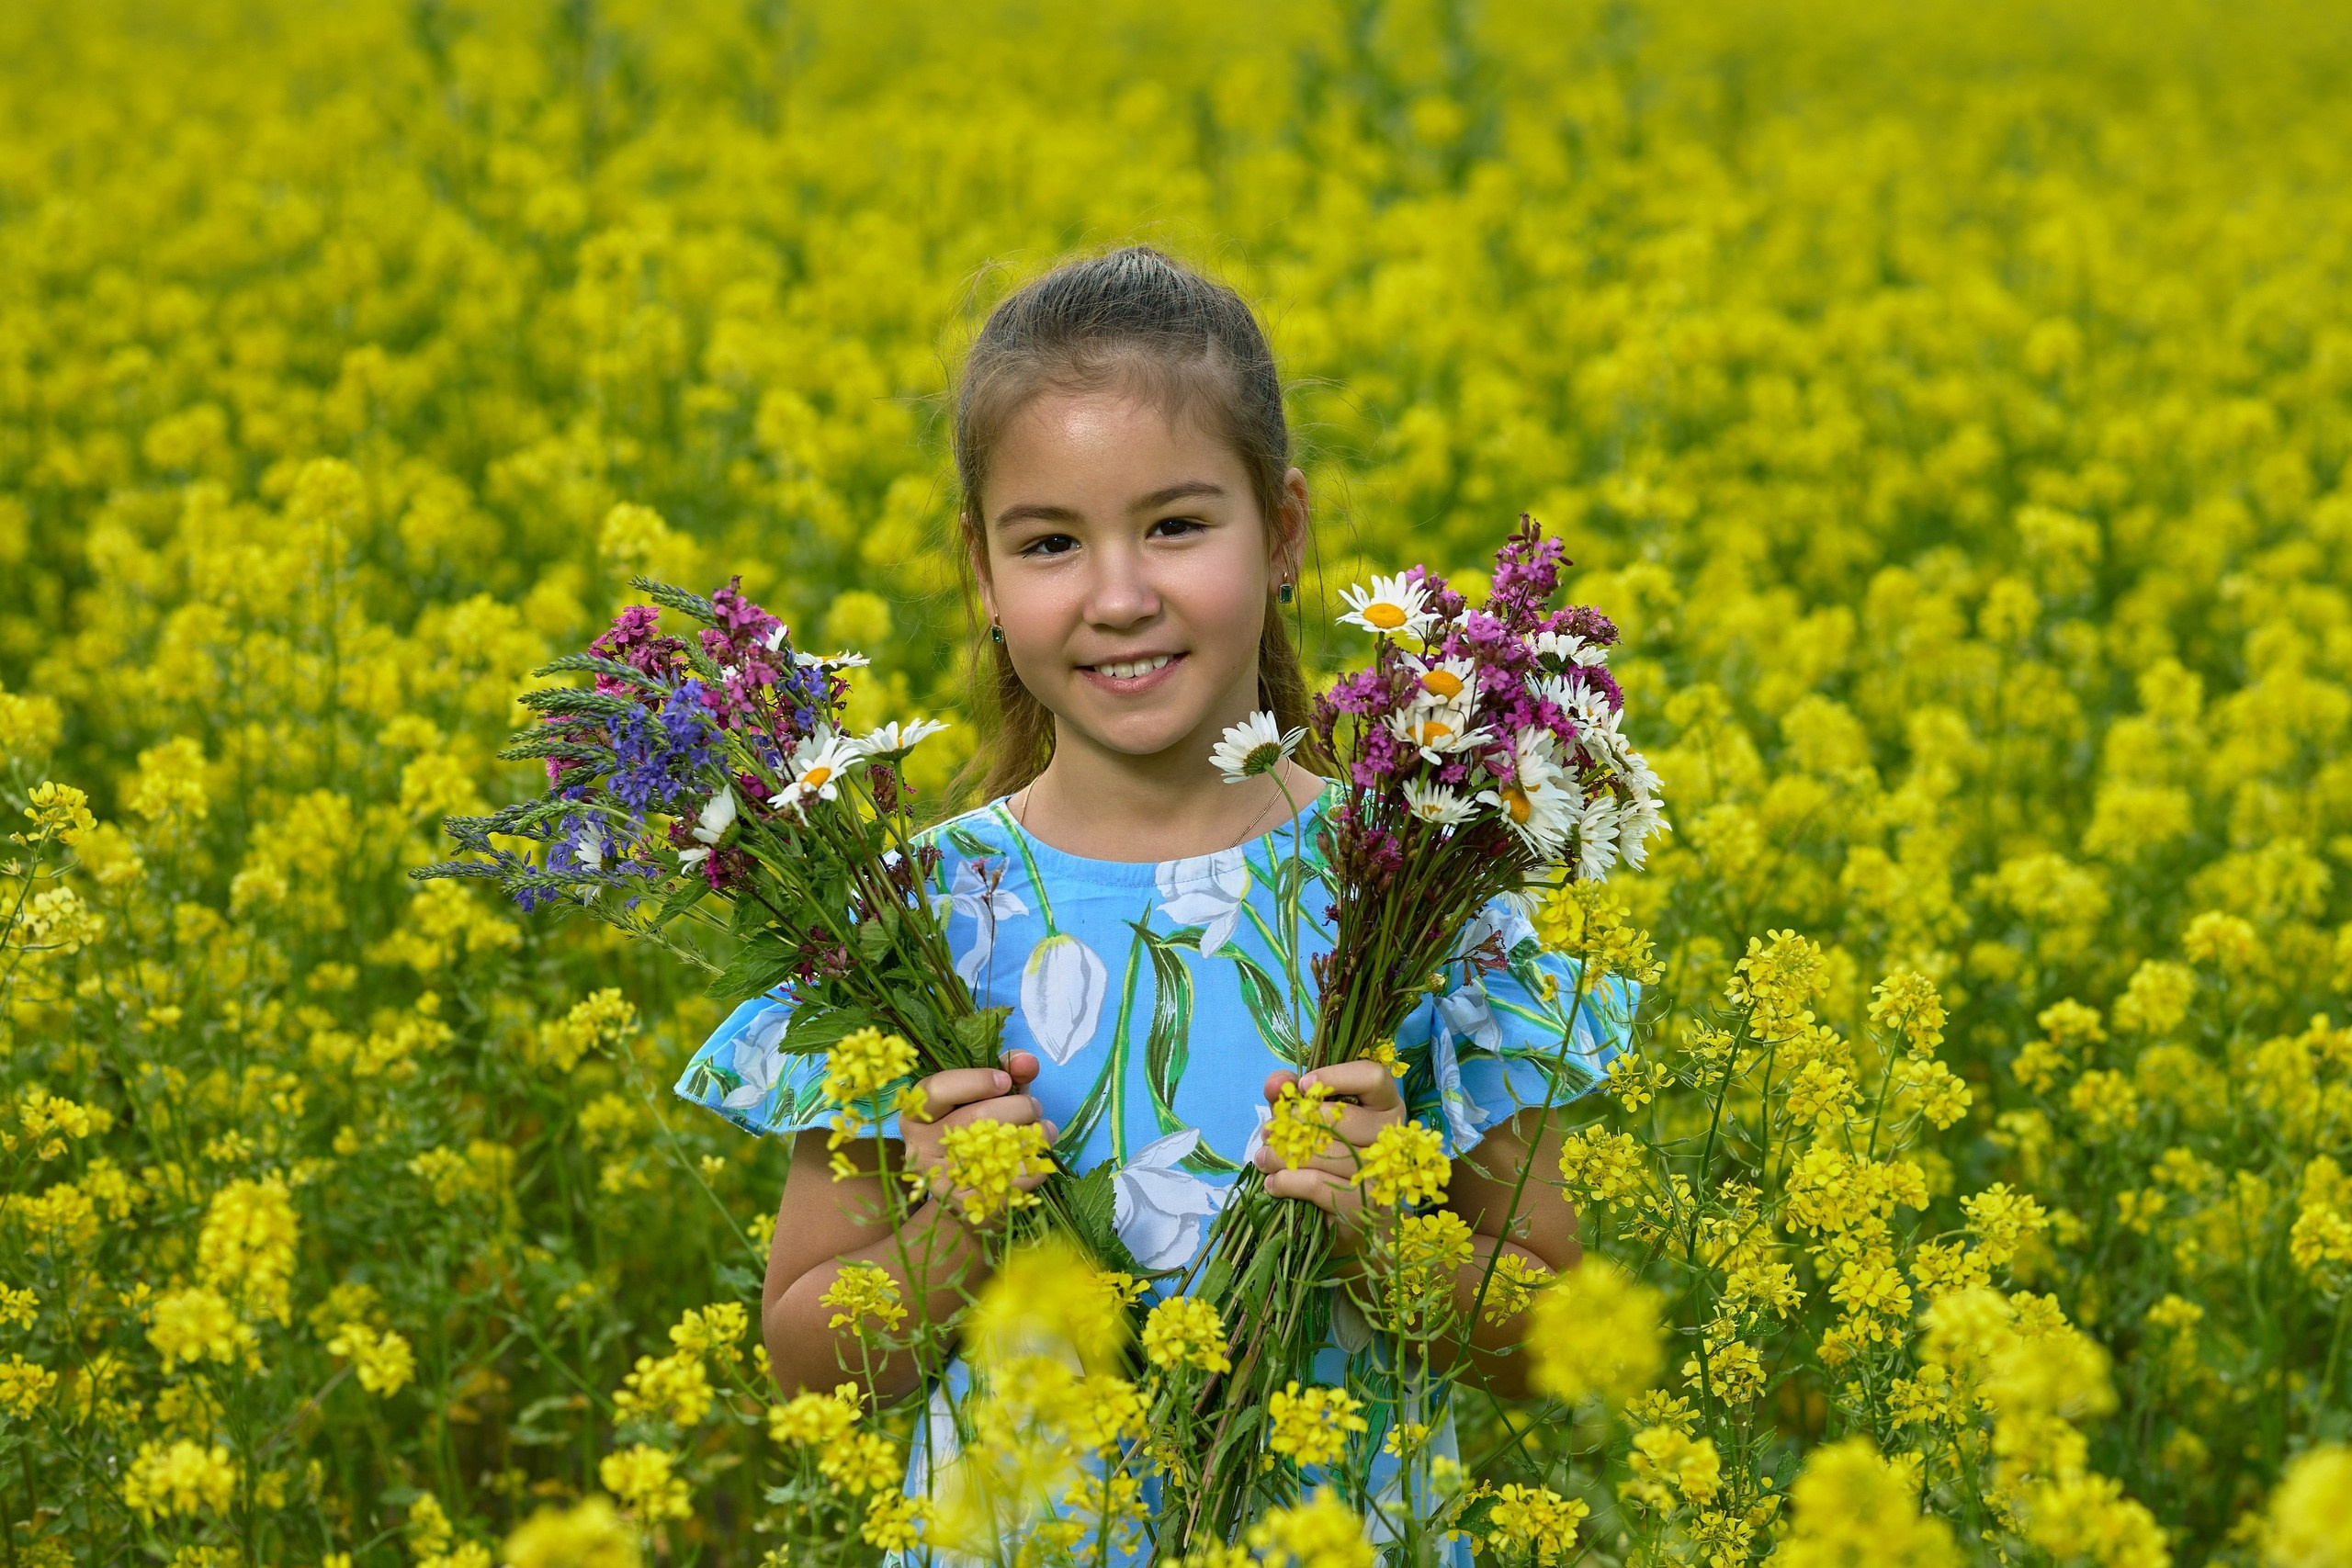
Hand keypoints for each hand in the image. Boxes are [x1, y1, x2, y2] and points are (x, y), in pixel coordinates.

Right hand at [899, 1050, 1056, 1220]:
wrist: (964, 1194)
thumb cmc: (976, 1134)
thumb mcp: (985, 1098)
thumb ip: (1006, 1073)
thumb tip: (1028, 1061)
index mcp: (918, 1113)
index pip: (938, 1089)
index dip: (975, 1081)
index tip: (1005, 1081)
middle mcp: (921, 1144)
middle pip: (976, 1117)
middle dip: (1019, 1107)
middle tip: (1035, 1108)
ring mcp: (939, 1177)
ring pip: (995, 1148)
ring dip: (1033, 1136)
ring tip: (1046, 1131)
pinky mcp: (963, 1205)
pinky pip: (1007, 1183)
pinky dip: (1033, 1170)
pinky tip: (1041, 1162)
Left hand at [1253, 1058, 1406, 1241]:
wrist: (1345, 1213)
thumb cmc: (1327, 1153)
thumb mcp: (1307, 1118)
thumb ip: (1291, 1096)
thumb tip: (1275, 1084)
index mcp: (1385, 1105)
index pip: (1373, 1077)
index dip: (1336, 1077)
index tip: (1303, 1086)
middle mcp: (1391, 1135)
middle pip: (1344, 1118)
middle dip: (1297, 1123)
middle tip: (1270, 1132)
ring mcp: (1382, 1172)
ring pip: (1327, 1154)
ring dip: (1285, 1156)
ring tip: (1265, 1160)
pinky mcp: (1365, 1203)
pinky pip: (1320, 1185)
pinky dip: (1290, 1183)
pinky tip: (1274, 1184)